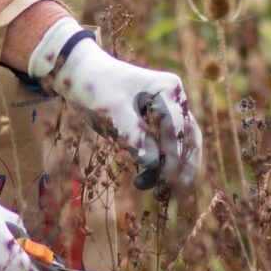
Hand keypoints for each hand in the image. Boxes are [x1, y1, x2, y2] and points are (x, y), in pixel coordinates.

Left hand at [28, 19, 203, 191]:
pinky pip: (164, 152)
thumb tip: (152, 163)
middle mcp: (174, 101)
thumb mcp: (111, 108)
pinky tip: (141, 182)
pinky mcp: (157, 128)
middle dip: (182, 166)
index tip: (167, 178)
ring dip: (170, 171)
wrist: (83, 78)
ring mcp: (167, 114)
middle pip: (187, 138)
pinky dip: (157, 168)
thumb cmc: (97, 87)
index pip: (177, 127)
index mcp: (168, 89)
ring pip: (179, 148)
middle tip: (174, 192)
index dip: (174, 154)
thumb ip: (132, 132)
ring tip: (157, 193)